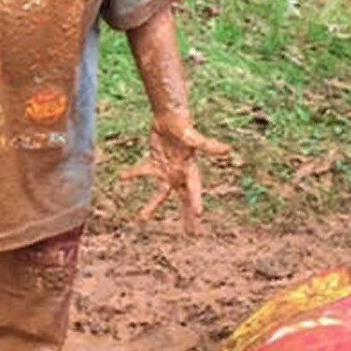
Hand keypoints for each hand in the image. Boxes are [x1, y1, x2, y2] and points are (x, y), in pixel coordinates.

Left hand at [119, 116, 230, 235]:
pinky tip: (123, 176)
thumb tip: (227, 149)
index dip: (196, 200)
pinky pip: (143, 171)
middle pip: (183, 198)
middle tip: (191, 234)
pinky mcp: (154, 163)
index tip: (198, 214)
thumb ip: (207, 145)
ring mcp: (167, 170)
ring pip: (160, 192)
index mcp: (190, 169)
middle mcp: (179, 173)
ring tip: (142, 218)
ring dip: (152, 205)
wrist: (170, 117)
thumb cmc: (183, 126)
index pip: (194, 188)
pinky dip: (133, 174)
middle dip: (187, 216)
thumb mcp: (193, 137)